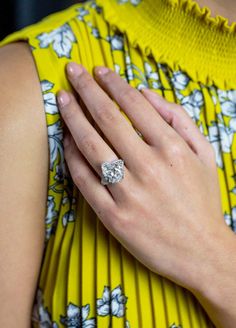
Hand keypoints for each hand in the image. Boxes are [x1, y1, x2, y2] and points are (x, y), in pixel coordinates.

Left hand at [57, 62, 229, 294]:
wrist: (200, 251)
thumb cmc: (202, 200)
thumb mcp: (204, 154)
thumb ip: (179, 119)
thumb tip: (146, 93)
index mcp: (172, 150)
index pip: (134, 105)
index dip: (113, 83)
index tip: (99, 71)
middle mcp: (148, 168)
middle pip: (106, 119)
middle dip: (86, 90)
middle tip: (72, 72)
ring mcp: (128, 193)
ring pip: (90, 146)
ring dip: (72, 118)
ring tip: (62, 100)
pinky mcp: (113, 216)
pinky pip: (84, 180)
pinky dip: (72, 157)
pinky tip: (67, 141)